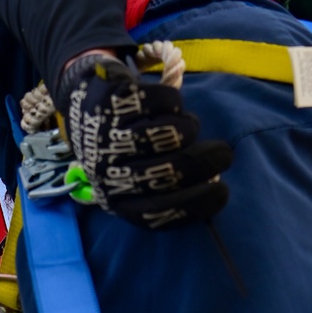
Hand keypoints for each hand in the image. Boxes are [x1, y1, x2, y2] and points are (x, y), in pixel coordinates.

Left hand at [58, 54, 232, 229]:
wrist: (87, 104)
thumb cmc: (122, 148)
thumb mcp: (137, 177)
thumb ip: (168, 187)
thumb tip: (210, 183)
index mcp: (115, 199)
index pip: (158, 213)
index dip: (197, 204)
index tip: (223, 190)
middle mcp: (106, 171)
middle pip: (169, 171)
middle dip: (207, 162)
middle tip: (224, 154)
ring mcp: (107, 133)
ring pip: (169, 134)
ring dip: (189, 129)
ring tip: (187, 128)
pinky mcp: (114, 99)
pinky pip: (164, 101)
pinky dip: (176, 103)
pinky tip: (169, 107)